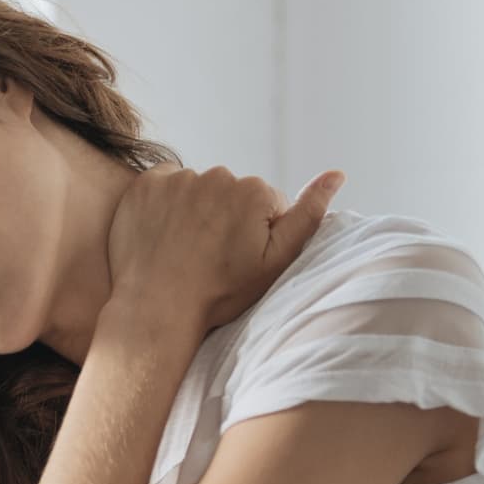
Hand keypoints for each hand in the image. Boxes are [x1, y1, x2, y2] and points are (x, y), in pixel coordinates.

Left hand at [102, 163, 345, 335]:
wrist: (156, 310)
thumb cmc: (219, 293)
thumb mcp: (274, 262)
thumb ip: (308, 215)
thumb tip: (337, 173)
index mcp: (255, 191)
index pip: (265, 204)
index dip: (254, 235)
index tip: (235, 259)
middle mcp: (218, 175)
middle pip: (230, 194)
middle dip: (225, 219)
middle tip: (209, 258)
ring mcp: (178, 178)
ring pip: (197, 190)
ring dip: (194, 212)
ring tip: (183, 250)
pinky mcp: (146, 185)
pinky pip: (164, 186)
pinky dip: (163, 205)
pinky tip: (162, 235)